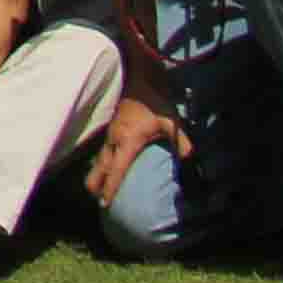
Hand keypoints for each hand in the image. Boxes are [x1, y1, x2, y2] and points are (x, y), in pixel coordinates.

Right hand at [87, 90, 178, 205]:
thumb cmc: (154, 103)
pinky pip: (102, 151)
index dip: (111, 187)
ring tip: (94, 189)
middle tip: (97, 200)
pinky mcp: (111, 130)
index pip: (117, 169)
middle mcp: (115, 140)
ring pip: (99, 159)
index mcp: (128, 141)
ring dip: (96, 174)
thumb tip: (188, 158)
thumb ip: (180, 141)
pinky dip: (101, 163)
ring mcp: (111, 134)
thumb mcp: (171, 122)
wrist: (139, 81)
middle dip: (97, 184)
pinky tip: (104, 168)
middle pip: (101, 167)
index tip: (106, 202)